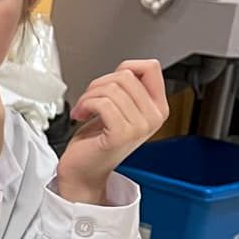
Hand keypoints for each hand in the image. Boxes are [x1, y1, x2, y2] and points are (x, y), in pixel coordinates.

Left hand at [57, 60, 166, 204]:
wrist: (84, 171)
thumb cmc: (98, 140)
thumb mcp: (120, 108)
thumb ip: (129, 88)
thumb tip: (127, 68)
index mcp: (158, 108)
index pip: (151, 67)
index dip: (125, 67)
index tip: (110, 81)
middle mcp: (153, 117)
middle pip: (126, 76)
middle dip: (99, 84)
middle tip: (89, 100)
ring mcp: (140, 127)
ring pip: (112, 88)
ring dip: (89, 96)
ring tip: (84, 109)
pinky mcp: (121, 134)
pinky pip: (103, 103)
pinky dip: (85, 105)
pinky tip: (81, 115)